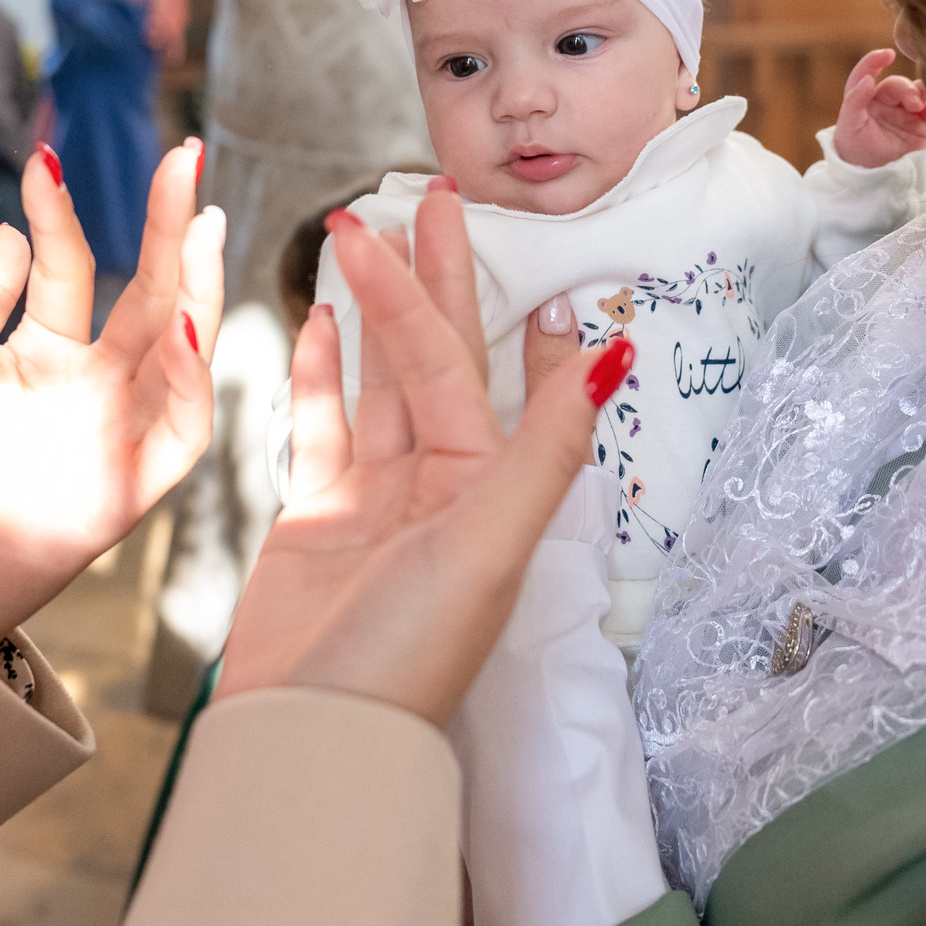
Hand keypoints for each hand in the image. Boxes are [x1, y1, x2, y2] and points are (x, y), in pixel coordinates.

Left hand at [0, 141, 225, 653]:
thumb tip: (9, 226)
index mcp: (46, 349)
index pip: (68, 266)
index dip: (58, 214)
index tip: (42, 158)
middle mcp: (93, 379)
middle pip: (147, 289)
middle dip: (167, 223)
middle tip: (185, 154)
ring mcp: (119, 425)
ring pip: (180, 345)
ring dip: (194, 286)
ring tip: (199, 225)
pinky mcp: (136, 483)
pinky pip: (183, 430)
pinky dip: (189, 384)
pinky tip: (180, 333)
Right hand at [218, 185, 634, 726]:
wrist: (313, 730)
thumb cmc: (410, 653)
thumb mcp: (494, 541)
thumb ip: (545, 445)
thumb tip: (612, 355)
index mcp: (496, 491)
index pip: (510, 376)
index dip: (520, 312)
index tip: (527, 244)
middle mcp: (444, 489)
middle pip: (442, 358)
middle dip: (438, 277)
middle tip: (434, 195)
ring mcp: (377, 499)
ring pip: (382, 379)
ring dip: (377, 308)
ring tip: (367, 234)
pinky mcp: (316, 514)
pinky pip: (324, 424)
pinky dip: (322, 372)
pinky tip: (321, 318)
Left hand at [834, 48, 925, 168]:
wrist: (874, 183)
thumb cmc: (854, 154)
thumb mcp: (848, 128)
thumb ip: (855, 101)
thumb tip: (867, 79)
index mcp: (864, 100)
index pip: (867, 73)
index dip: (875, 61)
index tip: (887, 54)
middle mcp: (885, 103)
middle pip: (898, 85)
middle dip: (907, 90)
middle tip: (913, 103)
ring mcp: (905, 113)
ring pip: (919, 93)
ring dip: (924, 96)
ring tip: (924, 109)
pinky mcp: (922, 126)